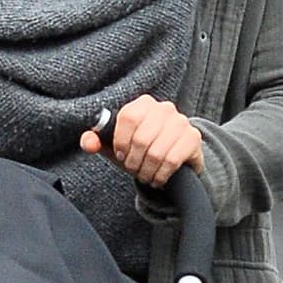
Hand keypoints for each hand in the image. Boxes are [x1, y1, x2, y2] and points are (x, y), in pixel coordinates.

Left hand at [79, 95, 202, 187]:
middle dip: (133, 162)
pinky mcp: (193, 138)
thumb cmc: (142, 151)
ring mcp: (181, 122)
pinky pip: (172, 161)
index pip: (128, 116)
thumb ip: (96, 141)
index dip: (121, 141)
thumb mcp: (116, 146)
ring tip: (145, 176)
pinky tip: (158, 178)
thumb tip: (89, 142)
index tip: (120, 155)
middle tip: (133, 170)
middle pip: (142, 138)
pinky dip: (160, 175)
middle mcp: (165, 108)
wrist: (175, 160)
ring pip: (157, 153)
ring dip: (146, 171)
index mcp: (143, 104)